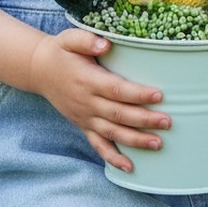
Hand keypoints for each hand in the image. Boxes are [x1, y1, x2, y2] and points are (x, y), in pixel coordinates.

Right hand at [26, 28, 170, 172]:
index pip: (116, 90)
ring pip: (113, 133)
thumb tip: (105, 45)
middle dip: (144, 120)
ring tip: (158, 144)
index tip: (159, 95)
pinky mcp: (83, 126)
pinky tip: (130, 167)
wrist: (39, 70)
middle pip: (119, 114)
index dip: (137, 94)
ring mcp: (85, 117)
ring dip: (135, 140)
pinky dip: (113, 158)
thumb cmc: (61, 52)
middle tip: (168, 122)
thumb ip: (86, 40)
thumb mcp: (69, 39)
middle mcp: (87, 102)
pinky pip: (98, 145)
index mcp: (88, 80)